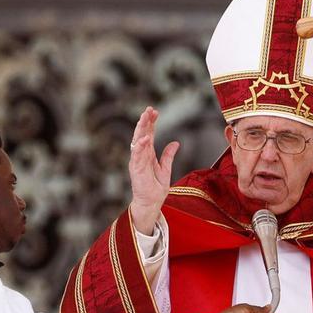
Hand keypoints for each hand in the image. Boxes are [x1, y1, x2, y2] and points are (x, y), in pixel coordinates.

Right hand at [129, 106, 179, 233]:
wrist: (151, 203)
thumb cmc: (156, 188)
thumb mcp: (166, 169)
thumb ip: (168, 156)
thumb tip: (175, 143)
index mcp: (148, 154)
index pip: (148, 134)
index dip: (151, 123)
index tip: (155, 111)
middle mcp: (141, 155)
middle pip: (142, 134)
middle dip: (145, 121)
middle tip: (149, 109)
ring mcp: (137, 162)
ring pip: (137, 142)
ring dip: (141, 130)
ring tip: (144, 118)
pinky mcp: (136, 170)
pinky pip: (137, 156)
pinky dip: (140, 147)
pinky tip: (144, 138)